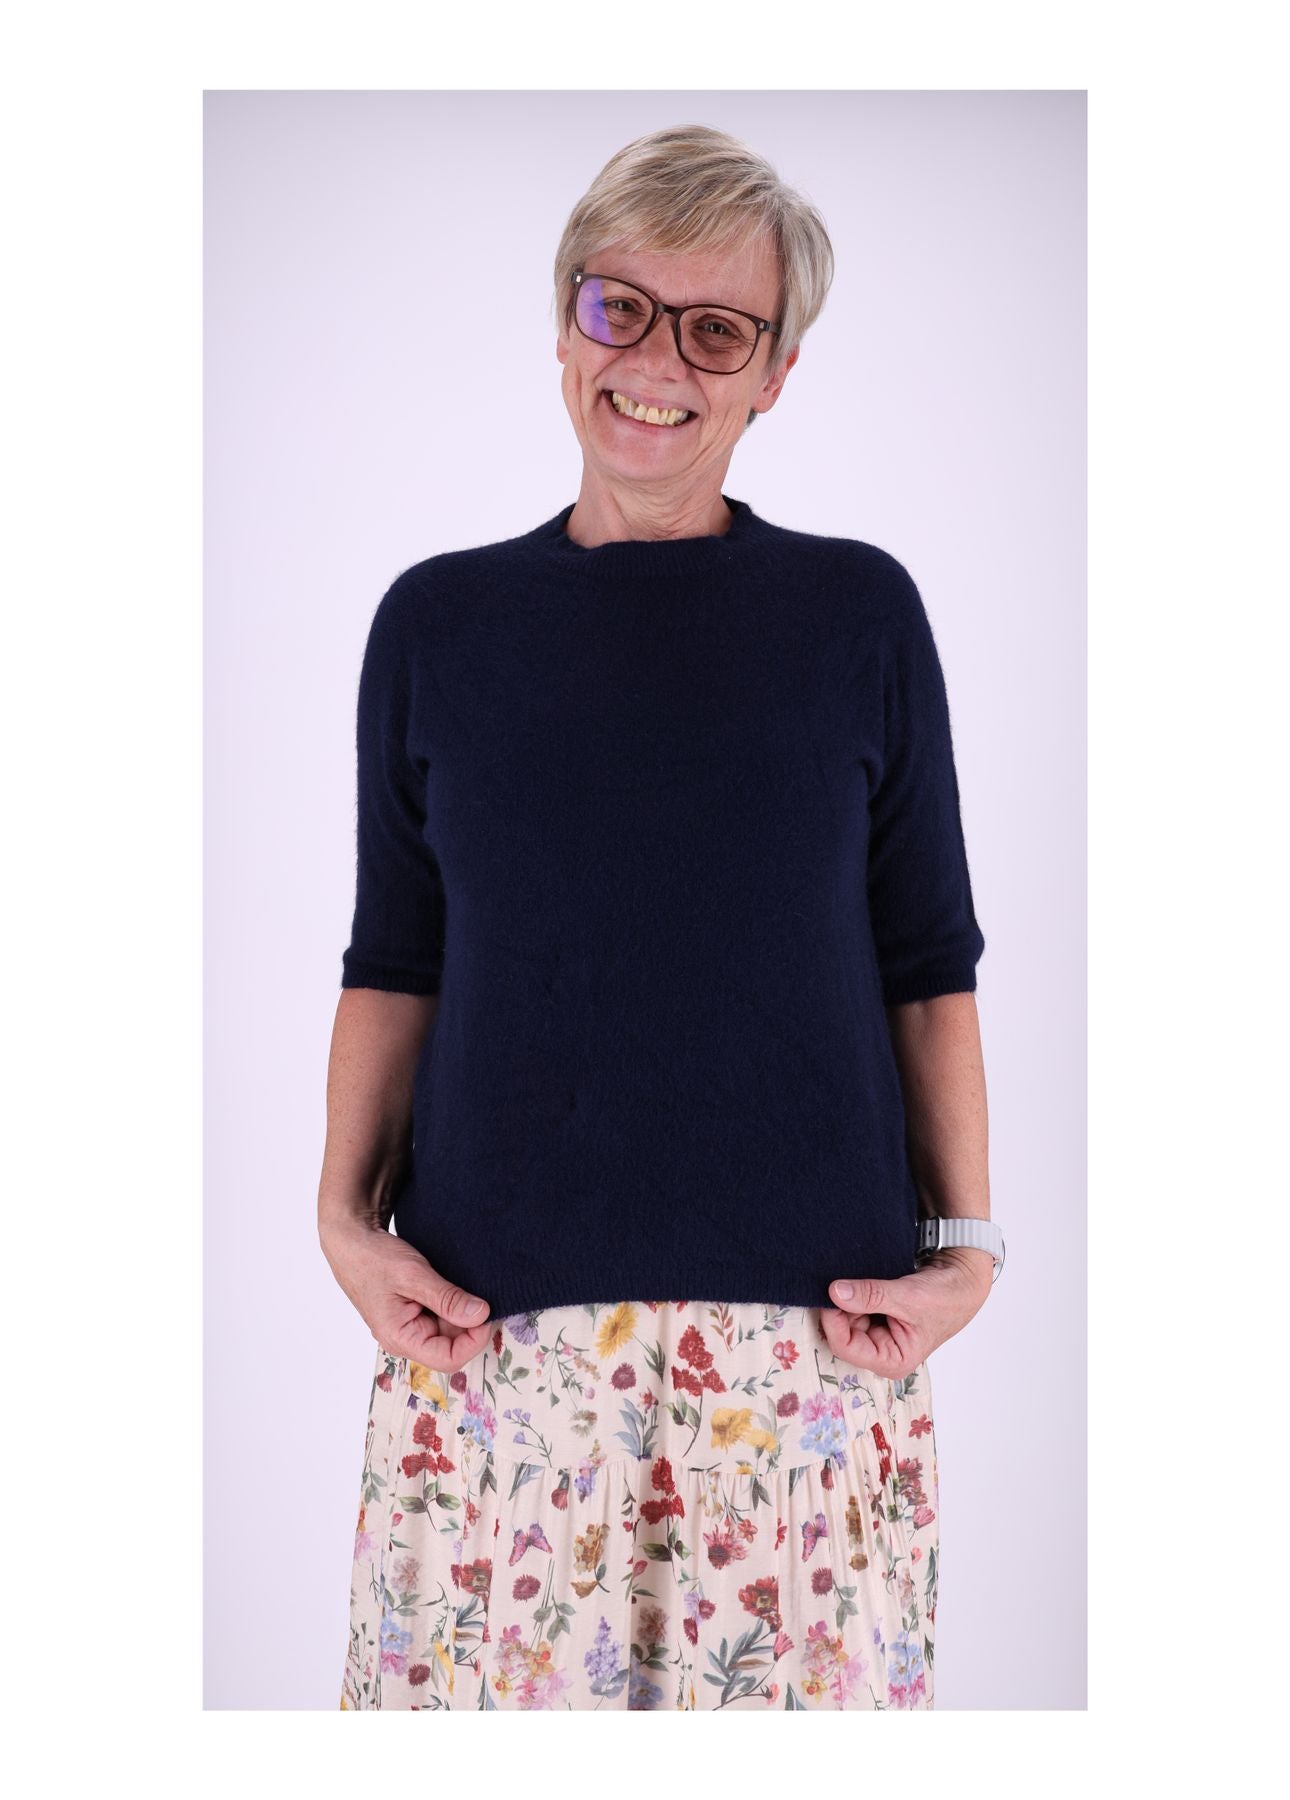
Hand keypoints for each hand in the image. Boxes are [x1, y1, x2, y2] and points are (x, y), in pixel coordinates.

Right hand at [320, 1218, 492, 1371]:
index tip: (486, 1311)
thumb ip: (447, 1298)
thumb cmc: (373, 1258)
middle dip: (470, 1324)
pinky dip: (452, 1304)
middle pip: (452, 1345)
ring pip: (448, 1330)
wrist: (352, 1241)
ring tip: (465, 1286)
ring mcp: (408, 1327)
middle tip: (482, 1294)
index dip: (474, 1339)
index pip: (449, 1359)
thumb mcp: (413, 1275)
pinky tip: (454, 1286)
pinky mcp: (412, 1314)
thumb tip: (481, 1315)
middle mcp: (404, 1339)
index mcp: (400, 1338)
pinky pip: (440, 1317)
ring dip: (462, 1312)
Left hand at [820, 1248, 993, 1376]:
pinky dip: (853, 1293)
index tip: (830, 1293)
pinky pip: (854, 1306)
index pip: (846, 1347)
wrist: (959, 1281)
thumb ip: (871, 1295)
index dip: (833, 1321)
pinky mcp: (877, 1317)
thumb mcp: (907, 1297)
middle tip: (842, 1280)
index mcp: (891, 1360)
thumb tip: (835, 1292)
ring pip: (846, 1317)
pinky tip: (860, 1281)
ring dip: (846, 1298)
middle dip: (840, 1308)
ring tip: (857, 1279)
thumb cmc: (944, 1299)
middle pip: (842, 1332)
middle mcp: (881, 1351)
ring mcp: (878, 1334)